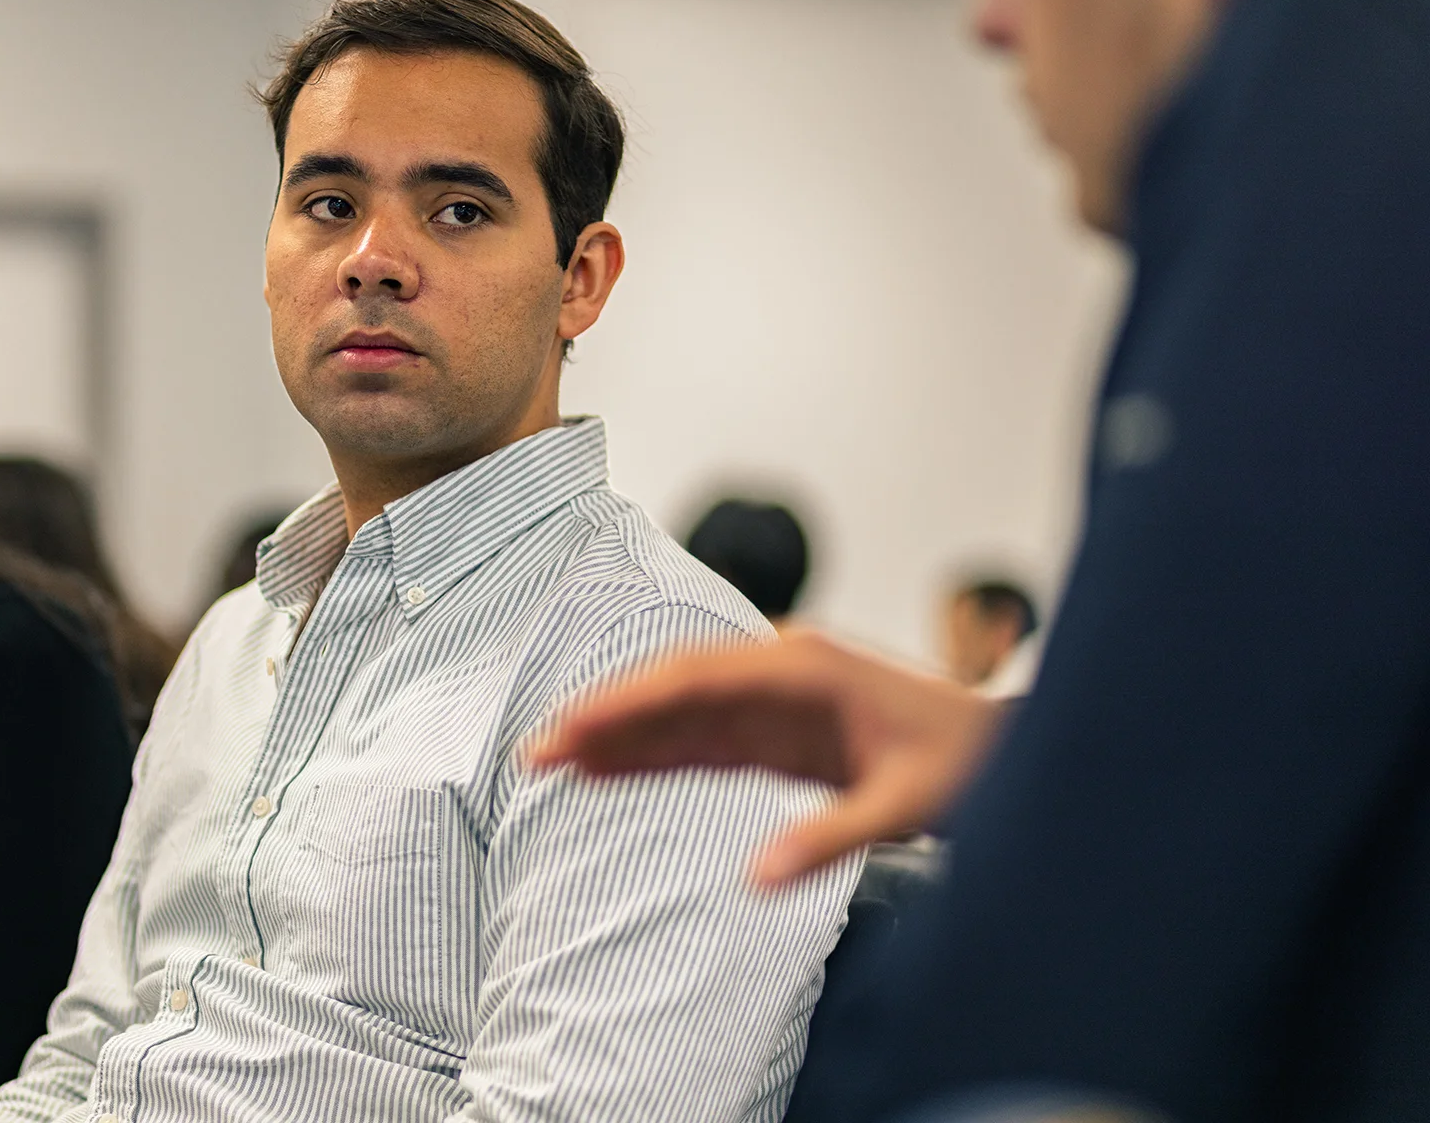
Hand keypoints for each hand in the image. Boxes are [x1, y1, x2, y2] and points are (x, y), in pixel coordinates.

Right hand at [530, 628, 1004, 888]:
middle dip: (604, 717)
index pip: (696, 677)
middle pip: (673, 689)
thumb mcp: (907, 804)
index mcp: (805, 667)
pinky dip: (655, 758)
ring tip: (553, 763)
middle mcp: (779, 672)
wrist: (1006, 751)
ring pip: (678, 715)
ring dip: (619, 737)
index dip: (628, 701)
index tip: (574, 724)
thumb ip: (829, 837)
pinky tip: (609, 773)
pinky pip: (702, 744)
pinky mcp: (776, 735)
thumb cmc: (968, 760)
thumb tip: (757, 878)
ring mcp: (774, 702)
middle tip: (538, 752)